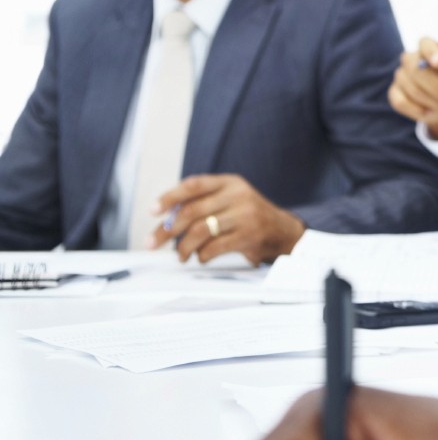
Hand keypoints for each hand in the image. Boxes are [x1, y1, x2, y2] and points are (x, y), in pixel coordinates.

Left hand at [150, 174, 305, 264]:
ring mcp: (245, 215)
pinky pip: (213, 247)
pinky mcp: (249, 236)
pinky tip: (201, 257)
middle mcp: (238, 195)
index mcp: (230, 183)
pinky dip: (201, 255)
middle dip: (167, 230)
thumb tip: (165, 221)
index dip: (170, 197)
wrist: (283, 231)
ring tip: (181, 255)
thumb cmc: (248, 216)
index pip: (194, 185)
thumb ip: (204, 203)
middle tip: (153, 242)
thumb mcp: (231, 200)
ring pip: (200, 230)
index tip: (153, 211)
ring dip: (183, 247)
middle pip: (192, 211)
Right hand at [388, 17, 437, 140]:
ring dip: (431, 101)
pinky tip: (429, 111)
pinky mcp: (394, 92)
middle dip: (436, 86)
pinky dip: (418, 110)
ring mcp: (401, 75)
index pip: (425, 43)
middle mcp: (412, 58)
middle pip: (415, 69)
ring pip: (410, 87)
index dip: (431, 52)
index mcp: (429, 47)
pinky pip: (401, 101)